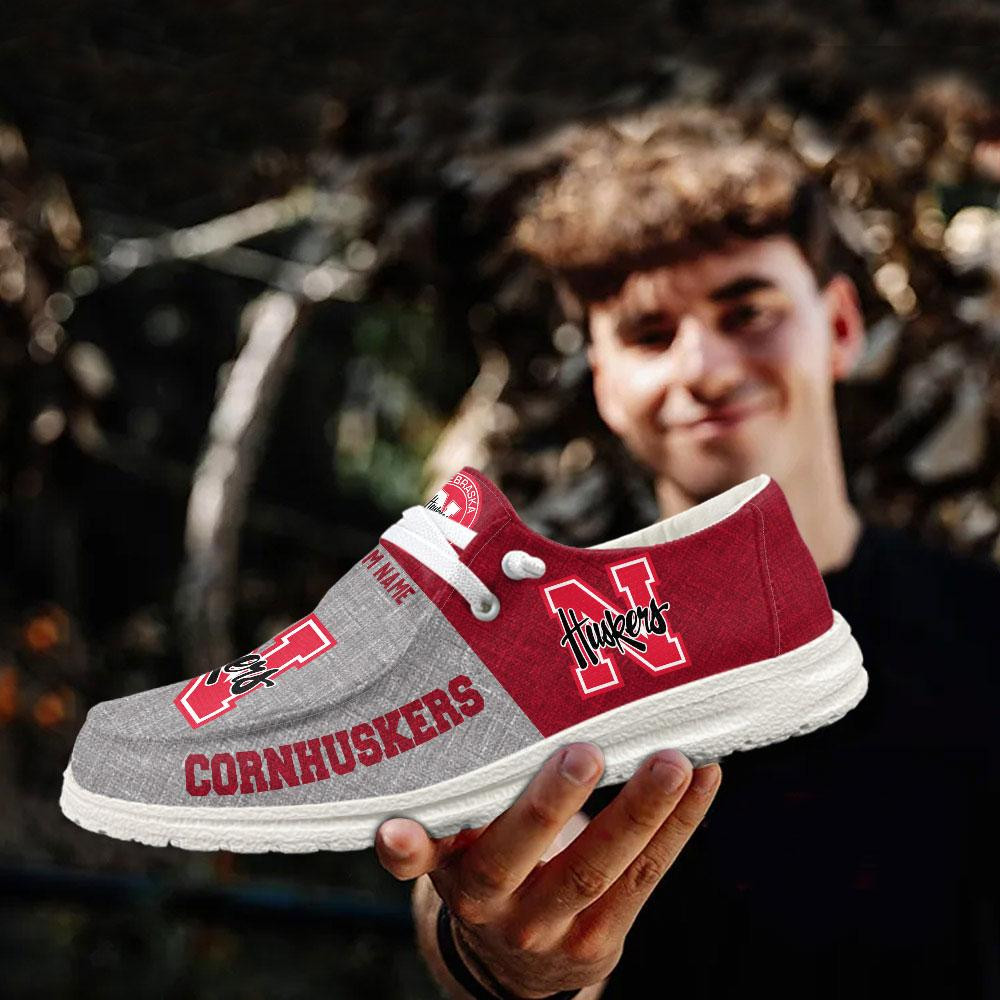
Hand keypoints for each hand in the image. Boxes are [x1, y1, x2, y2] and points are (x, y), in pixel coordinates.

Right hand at [375, 743, 721, 998]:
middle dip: (553, 804)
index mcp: (454, 874)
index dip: (410, 848)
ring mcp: (554, 926)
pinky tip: (704, 778)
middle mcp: (497, 905)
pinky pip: (647, 877)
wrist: (514, 965)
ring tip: (673, 760)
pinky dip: (680, 825)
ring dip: (642, 811)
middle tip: (584, 751)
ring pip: (601, 868)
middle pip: (521, 854)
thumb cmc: (485, 871)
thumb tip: (418, 787)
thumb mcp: (452, 852)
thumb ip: (441, 823)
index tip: (398, 827)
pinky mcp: (603, 938)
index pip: (425, 859)